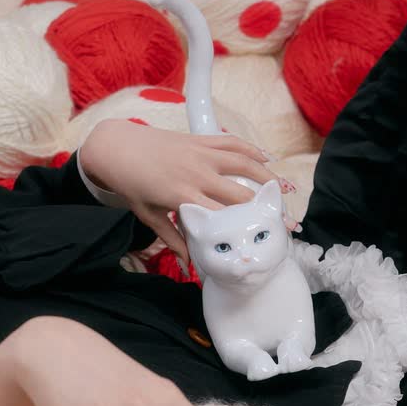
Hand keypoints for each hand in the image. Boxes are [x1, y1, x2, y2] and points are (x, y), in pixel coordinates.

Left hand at [79, 119, 295, 267]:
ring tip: (286, 190)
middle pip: (242, 193)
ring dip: (268, 176)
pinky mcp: (200, 140)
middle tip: (288, 219)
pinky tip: (267, 159)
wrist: (118, 149)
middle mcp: (197, 174)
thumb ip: (173, 239)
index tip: (270, 236)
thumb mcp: (149, 217)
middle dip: (266, 207)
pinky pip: (232, 143)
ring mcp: (200, 154)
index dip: (250, 228)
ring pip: (244, 164)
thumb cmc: (132, 186)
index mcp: (184, 197)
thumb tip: (190, 265)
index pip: (225, 216)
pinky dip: (251, 149)